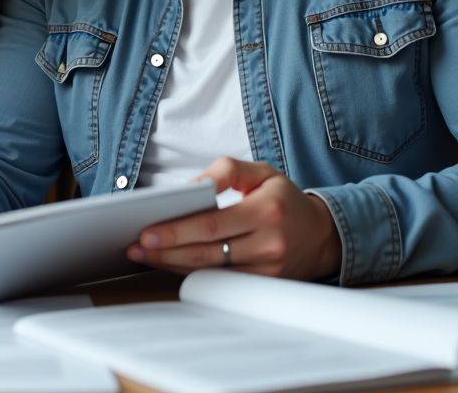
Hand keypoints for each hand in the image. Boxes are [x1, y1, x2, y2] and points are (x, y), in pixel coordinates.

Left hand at [127, 158, 341, 280]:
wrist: (321, 235)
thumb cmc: (284, 199)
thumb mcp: (261, 173)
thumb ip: (226, 171)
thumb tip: (192, 185)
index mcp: (267, 211)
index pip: (212, 224)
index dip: (177, 231)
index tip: (147, 231)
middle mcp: (269, 244)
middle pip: (207, 252)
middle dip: (166, 251)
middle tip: (136, 247)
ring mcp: (268, 270)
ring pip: (211, 272)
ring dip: (174, 265)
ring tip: (146, 255)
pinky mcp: (264, 287)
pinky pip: (221, 283)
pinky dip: (194, 274)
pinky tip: (173, 264)